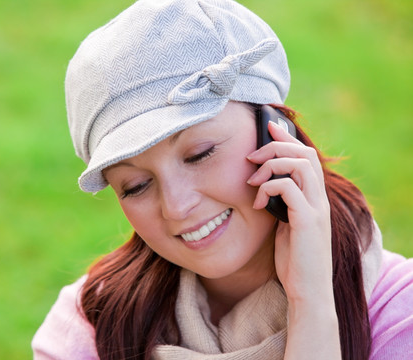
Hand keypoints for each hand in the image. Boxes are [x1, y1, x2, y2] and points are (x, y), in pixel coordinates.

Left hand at [246, 121, 339, 358]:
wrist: (306, 290)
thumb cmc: (293, 259)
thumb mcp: (283, 224)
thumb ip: (279, 203)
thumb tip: (262, 185)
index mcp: (313, 197)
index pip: (305, 155)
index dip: (287, 137)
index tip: (268, 125)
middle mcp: (319, 198)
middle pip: (304, 153)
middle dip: (276, 146)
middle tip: (252, 155)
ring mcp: (316, 208)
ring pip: (300, 165)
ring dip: (271, 164)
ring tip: (252, 179)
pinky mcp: (308, 221)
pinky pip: (289, 189)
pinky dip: (269, 188)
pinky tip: (256, 202)